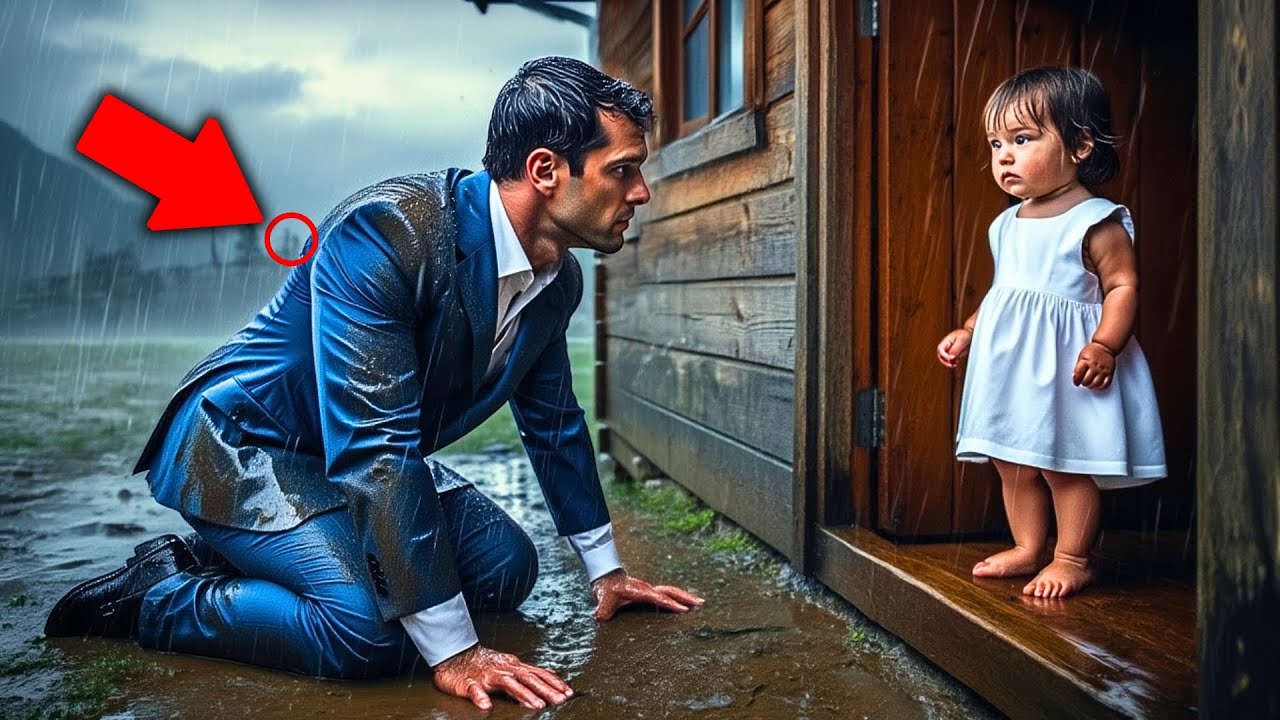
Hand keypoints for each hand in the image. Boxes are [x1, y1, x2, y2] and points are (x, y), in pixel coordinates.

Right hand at [432, 644, 571, 710]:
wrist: (454, 654)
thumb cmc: (484, 664)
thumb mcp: (509, 666)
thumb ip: (527, 673)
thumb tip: (549, 678)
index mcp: (514, 666)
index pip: (538, 673)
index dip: (554, 683)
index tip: (569, 693)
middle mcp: (504, 669)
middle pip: (528, 678)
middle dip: (546, 690)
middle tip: (560, 701)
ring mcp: (486, 675)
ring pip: (507, 683)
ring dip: (524, 694)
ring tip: (537, 706)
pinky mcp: (468, 682)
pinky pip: (474, 690)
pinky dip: (481, 697)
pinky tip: (486, 706)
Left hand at [591, 569, 703, 620]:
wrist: (607, 578)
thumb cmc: (606, 590)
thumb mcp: (602, 599)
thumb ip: (602, 609)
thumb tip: (599, 617)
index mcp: (638, 591)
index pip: (657, 598)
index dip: (670, 604)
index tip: (683, 609)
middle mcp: (647, 589)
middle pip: (670, 591)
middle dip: (685, 597)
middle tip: (701, 603)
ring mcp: (650, 590)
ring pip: (671, 591)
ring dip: (686, 596)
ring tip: (701, 603)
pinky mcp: (651, 593)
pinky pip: (668, 594)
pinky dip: (679, 598)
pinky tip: (688, 604)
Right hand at [936, 328, 972, 367]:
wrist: (971, 334)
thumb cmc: (965, 334)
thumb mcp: (961, 340)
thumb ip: (955, 348)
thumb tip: (950, 356)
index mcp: (946, 341)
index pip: (940, 349)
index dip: (944, 355)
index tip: (950, 358)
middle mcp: (946, 346)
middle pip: (940, 355)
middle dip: (944, 361)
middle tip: (950, 364)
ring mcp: (950, 350)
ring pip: (945, 359)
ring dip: (948, 363)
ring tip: (954, 365)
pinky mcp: (954, 354)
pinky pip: (951, 360)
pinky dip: (952, 363)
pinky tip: (956, 364)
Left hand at [1072, 341, 1115, 389]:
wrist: (1106, 346)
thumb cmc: (1092, 351)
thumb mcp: (1082, 356)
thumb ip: (1078, 366)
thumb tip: (1075, 376)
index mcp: (1086, 361)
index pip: (1078, 374)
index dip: (1076, 380)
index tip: (1076, 382)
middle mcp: (1094, 366)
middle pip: (1086, 381)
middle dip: (1083, 383)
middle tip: (1083, 382)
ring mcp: (1103, 370)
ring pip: (1095, 384)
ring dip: (1091, 386)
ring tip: (1090, 384)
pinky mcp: (1110, 373)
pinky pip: (1106, 384)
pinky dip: (1100, 387)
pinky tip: (1097, 385)